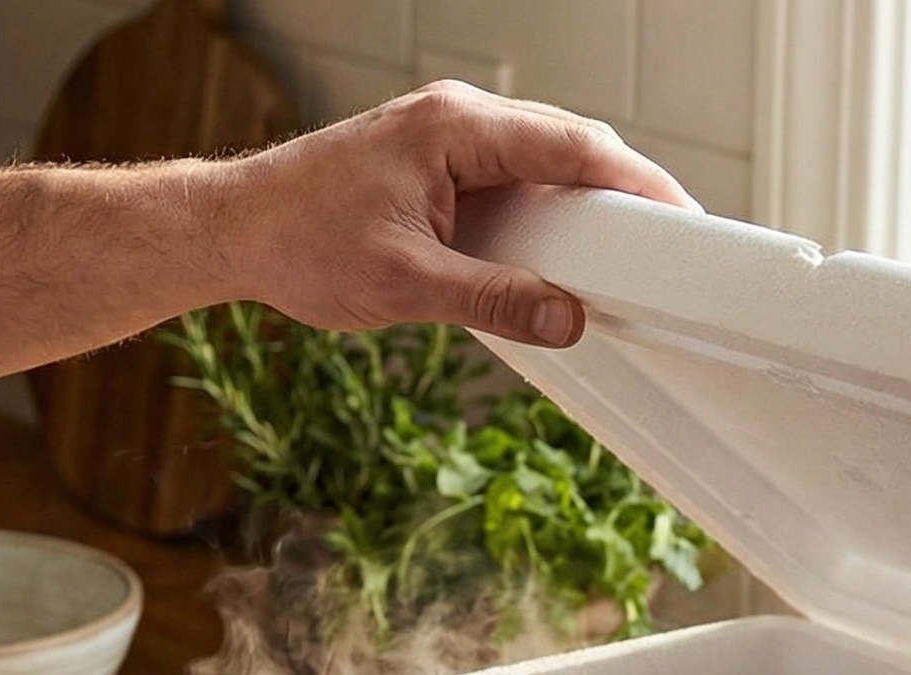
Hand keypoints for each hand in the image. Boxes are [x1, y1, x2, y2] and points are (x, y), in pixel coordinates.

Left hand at [206, 79, 698, 347]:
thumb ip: (494, 302)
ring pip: (542, 157)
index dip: (635, 182)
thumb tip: (568, 320)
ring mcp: (445, 134)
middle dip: (622, 190)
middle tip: (669, 244)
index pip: (572, 145)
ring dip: (583, 200)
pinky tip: (563, 248)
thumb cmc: (297, 242)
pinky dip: (545, 206)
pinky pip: (511, 174)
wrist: (230, 229)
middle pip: (568, 143)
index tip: (680, 218)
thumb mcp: (404, 287)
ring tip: (627, 252)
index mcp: (454, 128)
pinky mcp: (434, 160)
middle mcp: (455, 118)